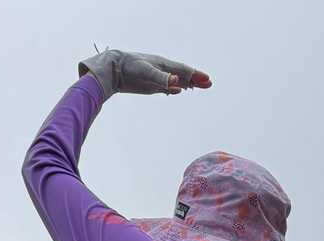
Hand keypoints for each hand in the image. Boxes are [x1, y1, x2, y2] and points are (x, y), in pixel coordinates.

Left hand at [78, 49, 211, 99]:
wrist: (114, 69)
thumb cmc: (130, 67)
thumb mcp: (146, 72)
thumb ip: (162, 79)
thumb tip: (177, 83)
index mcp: (164, 65)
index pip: (184, 71)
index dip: (196, 75)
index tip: (207, 80)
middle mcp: (162, 70)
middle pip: (183, 75)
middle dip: (196, 80)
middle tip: (209, 84)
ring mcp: (157, 78)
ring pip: (176, 81)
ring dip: (188, 84)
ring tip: (198, 86)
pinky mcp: (151, 85)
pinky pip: (167, 86)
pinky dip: (175, 88)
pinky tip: (179, 90)